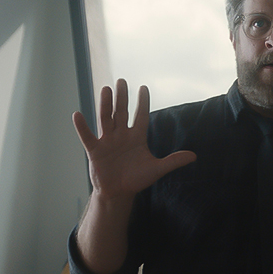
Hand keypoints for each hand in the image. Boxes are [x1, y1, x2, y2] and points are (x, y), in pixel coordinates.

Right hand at [73, 79, 195, 201]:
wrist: (120, 193)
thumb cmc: (137, 179)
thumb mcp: (157, 169)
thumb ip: (173, 161)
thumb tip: (194, 156)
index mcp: (137, 138)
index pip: (141, 116)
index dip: (143, 103)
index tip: (144, 88)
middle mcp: (122, 136)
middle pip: (122, 112)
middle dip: (122, 97)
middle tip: (122, 81)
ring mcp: (107, 141)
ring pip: (106, 119)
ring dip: (106, 104)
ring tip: (106, 89)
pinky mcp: (95, 150)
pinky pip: (87, 136)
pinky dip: (82, 126)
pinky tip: (78, 114)